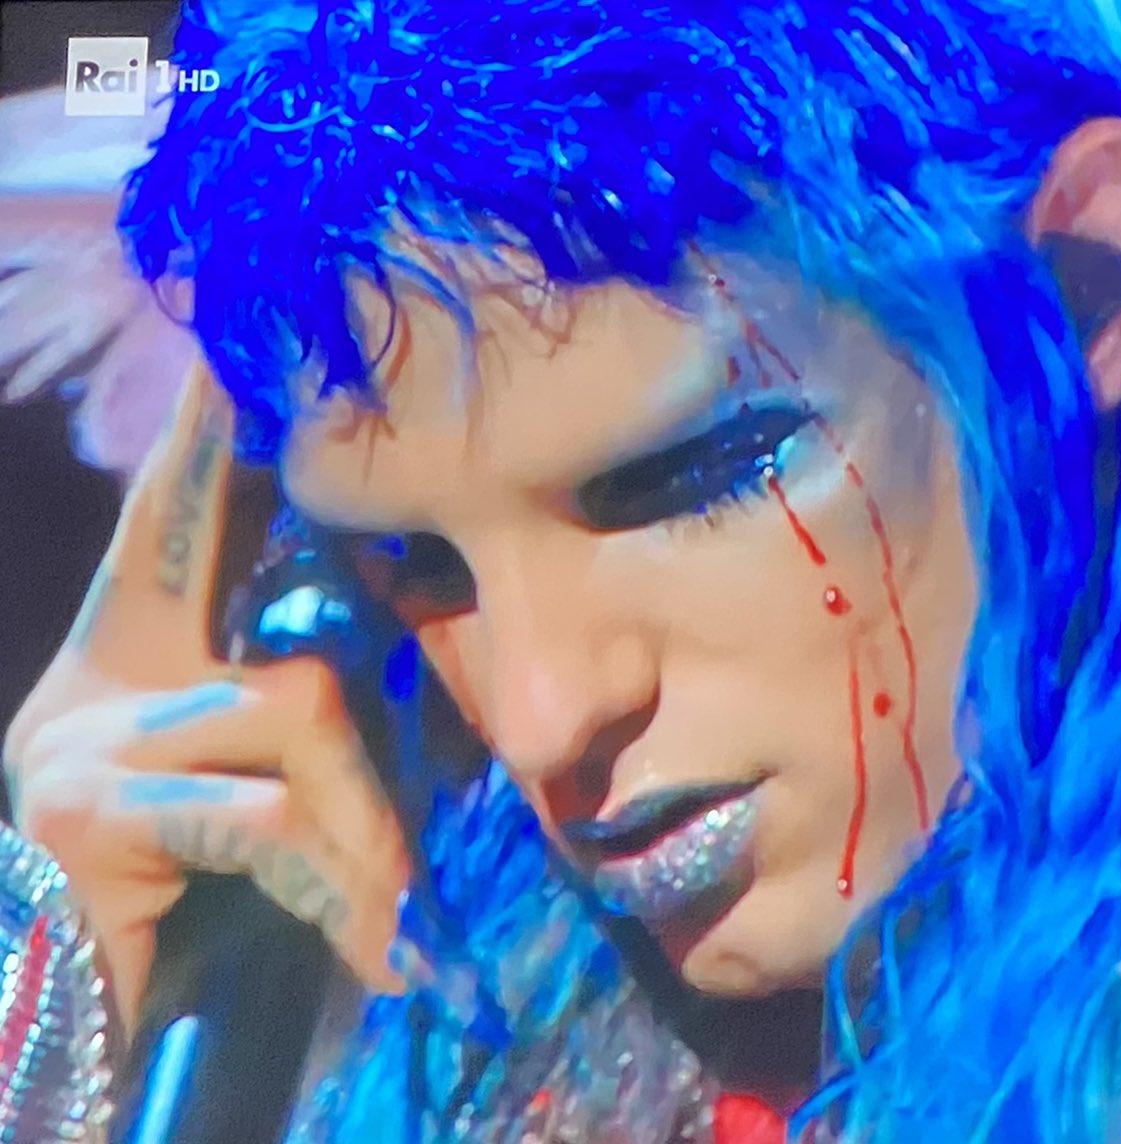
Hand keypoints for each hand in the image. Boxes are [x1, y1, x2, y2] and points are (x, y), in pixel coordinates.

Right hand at [2, 368, 407, 1035]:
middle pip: (296, 650)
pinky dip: (342, 879)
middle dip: (375, 737)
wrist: (65, 1020)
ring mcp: (76, 736)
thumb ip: (307, 728)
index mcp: (138, 657)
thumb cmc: (190, 910)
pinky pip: (265, 813)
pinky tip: (375, 949)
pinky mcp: (80, 807)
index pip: (179, 519)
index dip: (213, 437)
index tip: (245, 351)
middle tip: (423, 844)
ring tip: (395, 920)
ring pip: (299, 714)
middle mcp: (98, 677)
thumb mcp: (263, 800)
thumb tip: (417, 675)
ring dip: (370, 830)